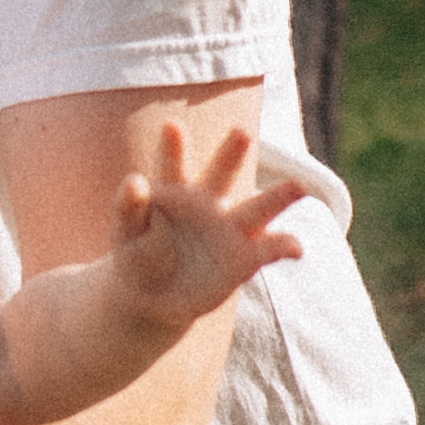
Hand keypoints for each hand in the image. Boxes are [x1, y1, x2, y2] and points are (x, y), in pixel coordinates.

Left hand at [109, 121, 305, 331]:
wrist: (153, 298)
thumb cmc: (137, 257)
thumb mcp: (125, 235)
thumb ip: (128, 208)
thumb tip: (133, 179)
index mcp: (174, 192)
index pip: (173, 166)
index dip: (173, 147)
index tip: (171, 125)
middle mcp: (208, 203)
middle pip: (222, 173)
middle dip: (232, 153)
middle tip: (241, 132)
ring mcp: (230, 229)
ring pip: (259, 208)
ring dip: (279, 196)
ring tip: (299, 186)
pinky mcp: (245, 257)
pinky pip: (270, 249)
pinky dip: (285, 247)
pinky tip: (297, 249)